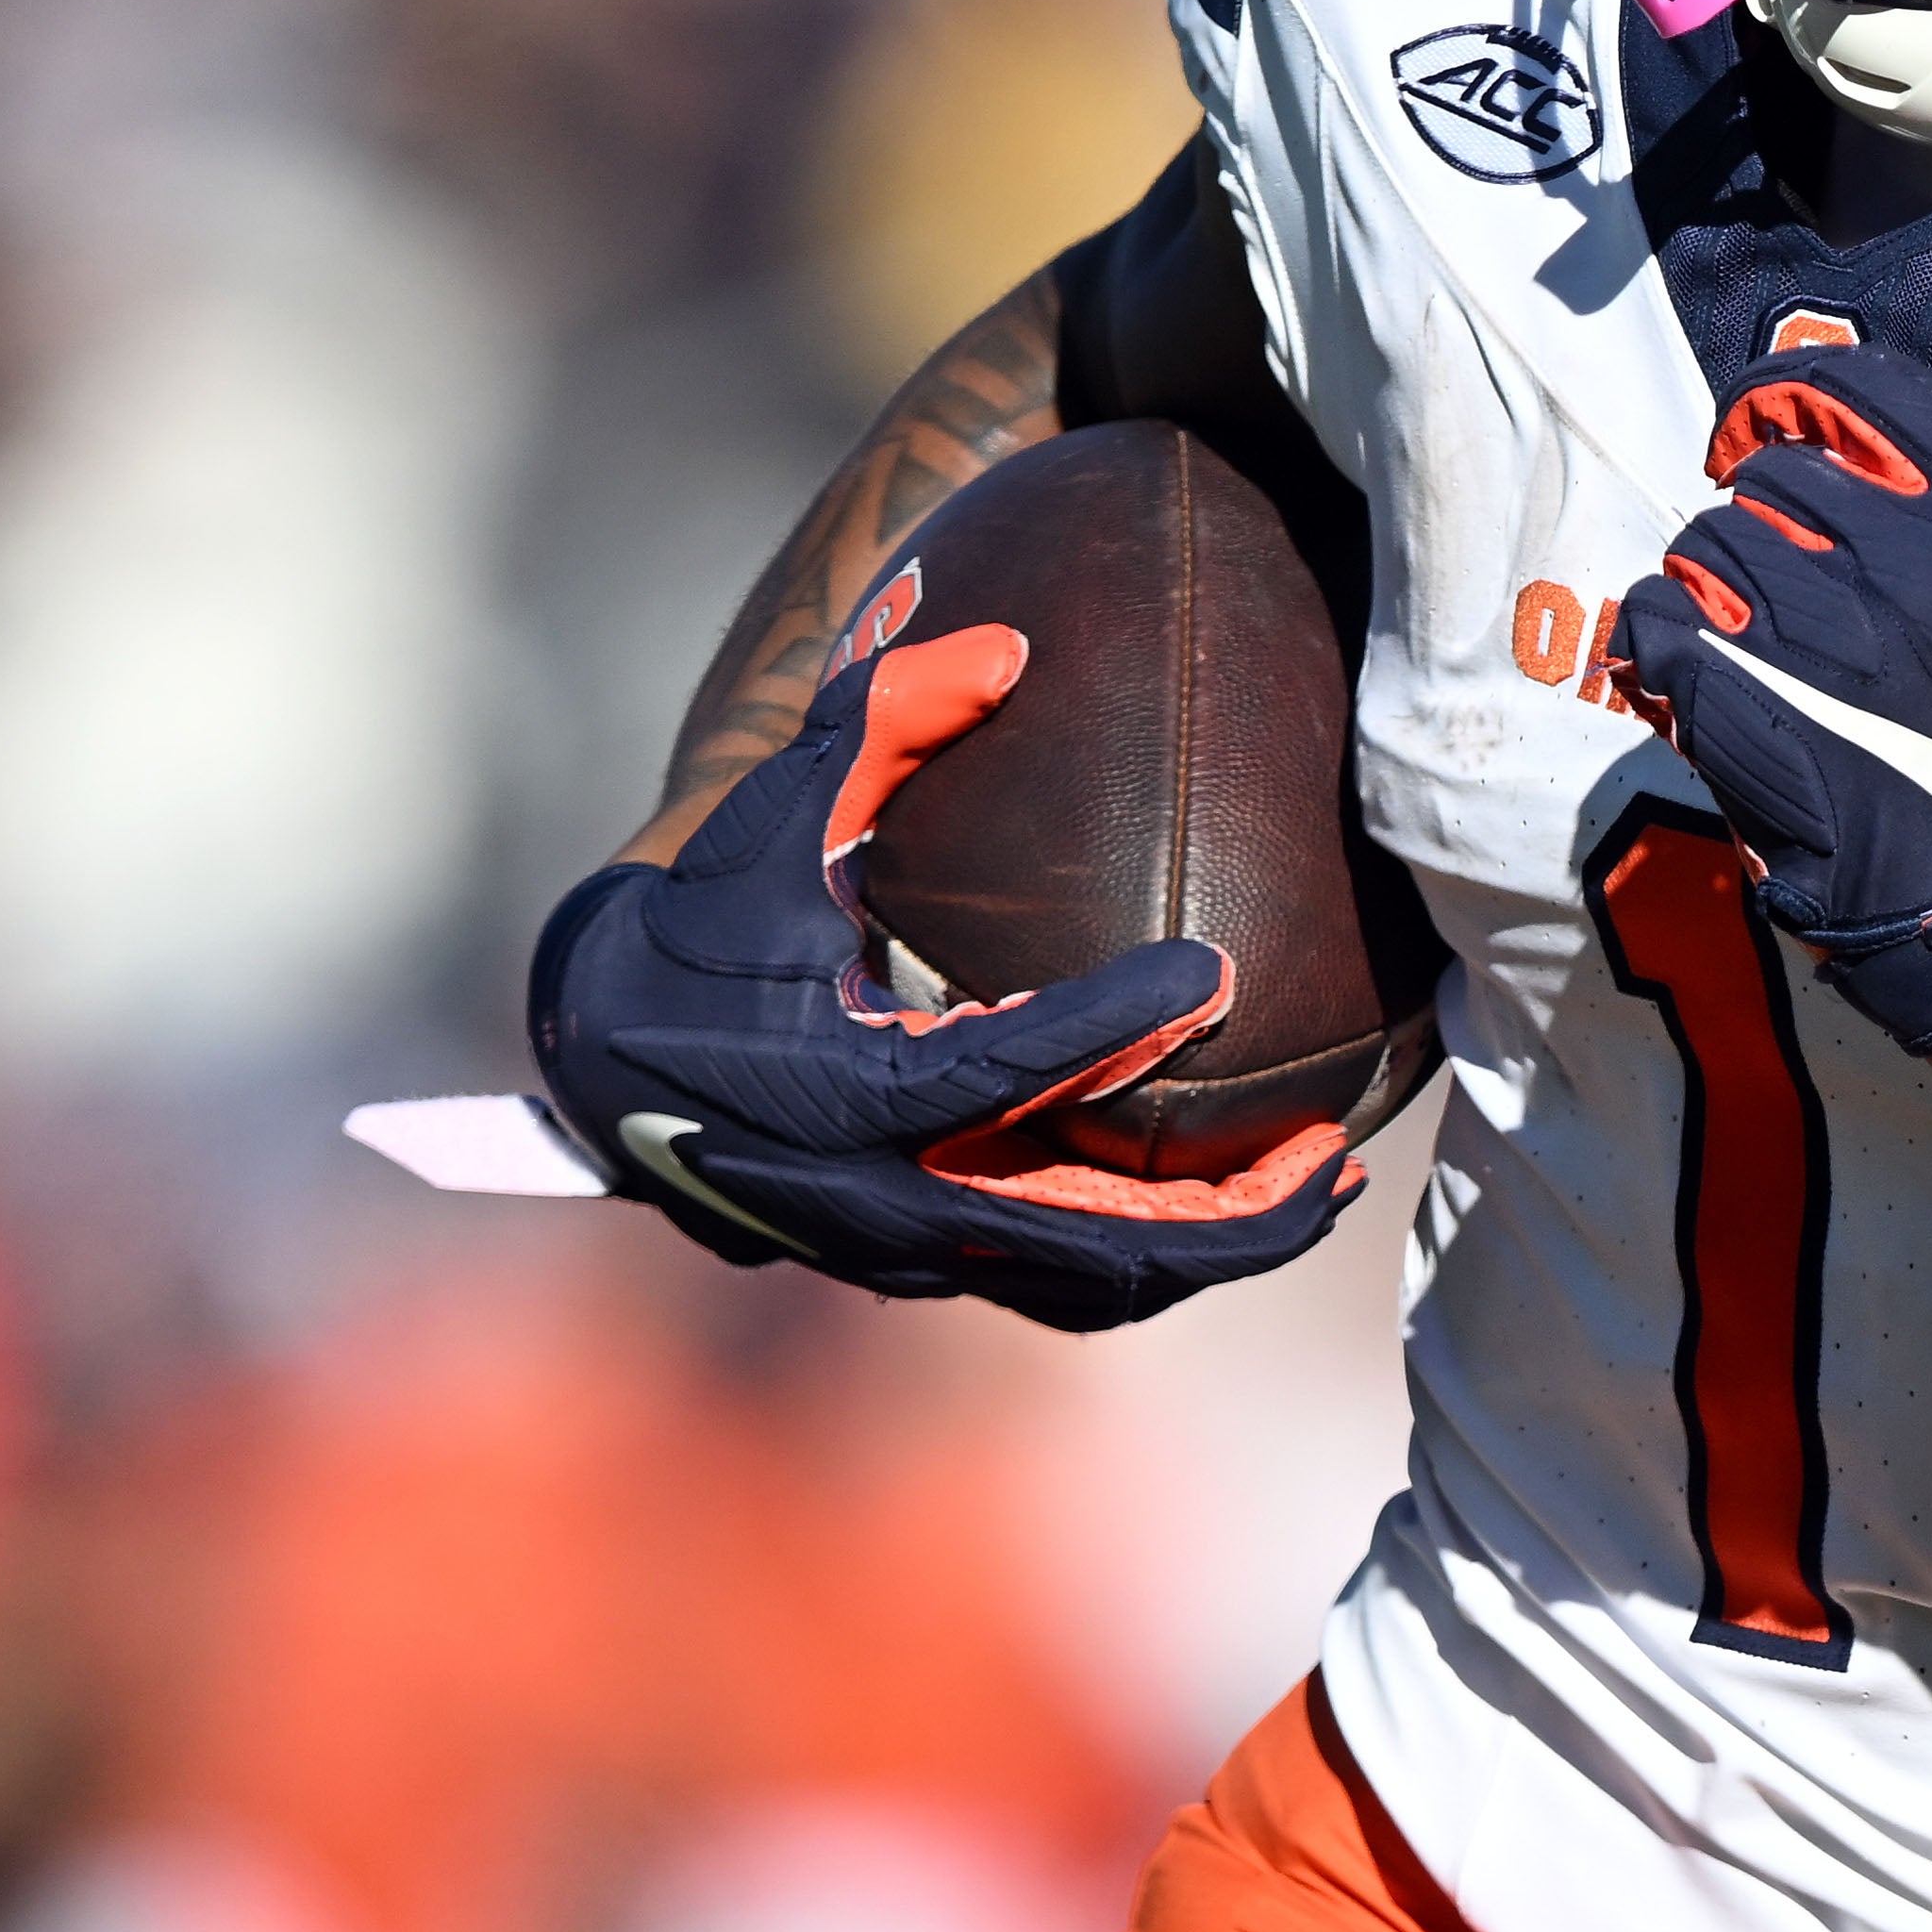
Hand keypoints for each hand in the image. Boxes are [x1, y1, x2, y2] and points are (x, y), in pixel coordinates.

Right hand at [530, 623, 1358, 1331]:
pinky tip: (1237, 1200)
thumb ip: (884, 721)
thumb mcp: (779, 811)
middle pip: (1079, 1241)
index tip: (1209, 970)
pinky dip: (1152, 1255)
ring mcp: (896, 1246)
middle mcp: (871, 1191)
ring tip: (1319, 1178)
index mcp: (835, 1084)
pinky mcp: (917, 1263)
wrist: (602, 1056)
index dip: (1108, 1027)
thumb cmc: (708, 916)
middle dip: (1219, 1215)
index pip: (996, 1071)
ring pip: (1081, 1284)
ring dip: (1209, 1247)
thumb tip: (1004, 647)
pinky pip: (1055, 1282)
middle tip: (1329, 1146)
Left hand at [1612, 266, 1931, 1054]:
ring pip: (1704, 540)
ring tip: (1767, 657)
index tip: (1784, 447)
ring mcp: (1823, 631)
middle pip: (1767, 466)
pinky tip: (1712, 688)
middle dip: (1765, 525)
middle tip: (1796, 599)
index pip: (1859, 383)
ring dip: (1715, 596)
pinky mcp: (1740, 698)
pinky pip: (1650, 616)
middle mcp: (1914, 559)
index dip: (1801, 404)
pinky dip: (1661, 651)